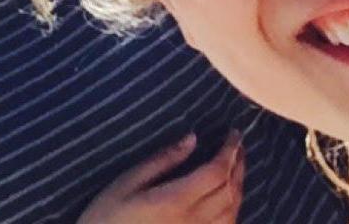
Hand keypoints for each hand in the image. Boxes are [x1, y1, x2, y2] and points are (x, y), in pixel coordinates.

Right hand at [77, 131, 244, 222]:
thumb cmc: (109, 215)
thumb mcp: (129, 181)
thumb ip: (163, 160)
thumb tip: (192, 139)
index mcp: (176, 200)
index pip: (216, 172)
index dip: (230, 151)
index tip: (234, 134)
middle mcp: (193, 222)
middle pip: (229, 191)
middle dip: (238, 165)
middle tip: (237, 145)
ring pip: (232, 213)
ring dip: (240, 187)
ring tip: (237, 167)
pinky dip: (234, 210)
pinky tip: (229, 199)